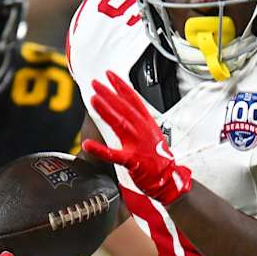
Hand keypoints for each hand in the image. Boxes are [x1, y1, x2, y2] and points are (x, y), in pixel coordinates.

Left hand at [81, 73, 193, 204]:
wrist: (169, 181)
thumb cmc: (159, 160)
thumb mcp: (153, 135)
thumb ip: (140, 123)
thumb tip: (126, 113)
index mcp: (148, 124)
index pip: (134, 100)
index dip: (121, 86)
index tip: (110, 75)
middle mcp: (143, 131)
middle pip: (124, 108)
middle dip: (109, 94)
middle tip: (95, 83)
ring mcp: (138, 145)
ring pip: (120, 124)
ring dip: (106, 111)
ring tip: (93, 100)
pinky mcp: (133, 161)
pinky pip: (114, 155)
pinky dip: (100, 150)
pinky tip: (87, 145)